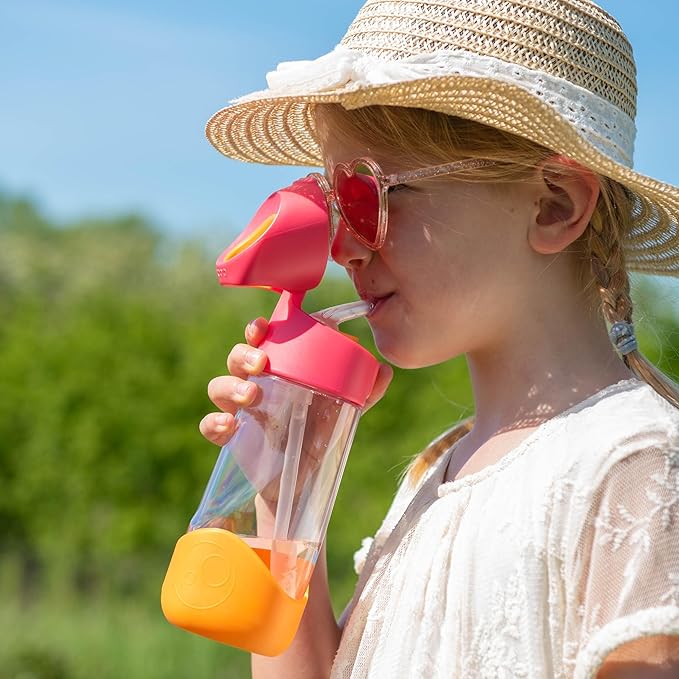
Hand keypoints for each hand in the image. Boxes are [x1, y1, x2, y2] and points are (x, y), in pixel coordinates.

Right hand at [199, 317, 392, 448]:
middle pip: (237, 358)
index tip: (262, 327)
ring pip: (219, 385)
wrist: (301, 478)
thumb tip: (385, 371)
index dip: (257, 329)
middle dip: (243, 354)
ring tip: (252, 397)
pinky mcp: (230, 437)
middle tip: (261, 363)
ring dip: (231, 386)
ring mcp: (240, 410)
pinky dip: (214, 423)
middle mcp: (256, 384)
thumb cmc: (318, 433)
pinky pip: (209, 425)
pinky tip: (229, 426)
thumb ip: (364, 393)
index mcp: (279, 370)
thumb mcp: (342, 411)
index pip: (263, 340)